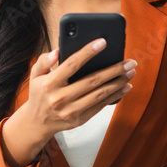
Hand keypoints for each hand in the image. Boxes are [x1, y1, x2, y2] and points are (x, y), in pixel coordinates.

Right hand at [1, 39, 135, 166]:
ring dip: (119, 82)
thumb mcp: (35, 75)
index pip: (71, 64)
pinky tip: (125, 87)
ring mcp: (71, 110)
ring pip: (100, 94)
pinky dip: (115, 96)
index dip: (88, 52)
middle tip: (130, 61)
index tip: (103, 42)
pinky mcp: (80, 119)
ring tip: (131, 72)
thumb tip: (57, 52)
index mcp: (49, 83)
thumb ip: (43, 61)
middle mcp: (60, 98)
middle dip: (114, 70)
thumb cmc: (39, 94)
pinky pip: (101, 106)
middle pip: (92, 80)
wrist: (37, 123)